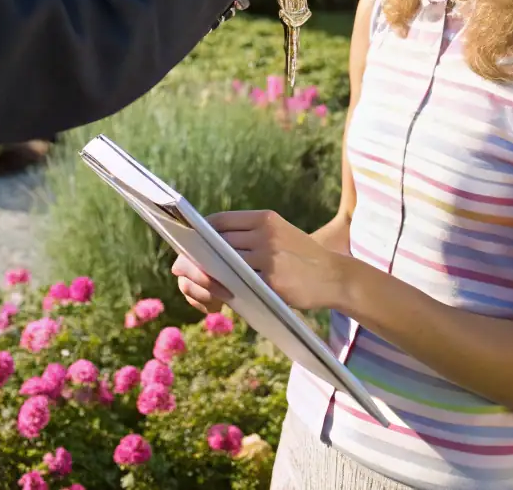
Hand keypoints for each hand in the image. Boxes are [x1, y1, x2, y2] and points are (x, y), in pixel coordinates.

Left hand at [172, 210, 346, 313]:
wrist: (335, 276)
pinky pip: (239, 285)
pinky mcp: (273, 282)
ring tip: (190, 280)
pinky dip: (223, 288)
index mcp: (265, 218)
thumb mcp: (279, 234)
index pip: (221, 220)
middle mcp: (265, 234)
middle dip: (196, 254)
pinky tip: (214, 294)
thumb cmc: (301, 257)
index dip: (199, 232)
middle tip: (178, 266)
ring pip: (224, 264)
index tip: (186, 242)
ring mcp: (269, 258)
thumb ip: (249, 236)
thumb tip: (209, 246)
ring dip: (204, 272)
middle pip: (218, 242)